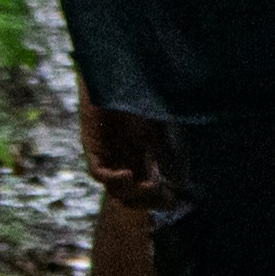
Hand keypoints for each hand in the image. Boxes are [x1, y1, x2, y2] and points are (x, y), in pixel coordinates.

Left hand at [75, 89, 182, 213]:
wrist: (118, 74)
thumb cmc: (141, 96)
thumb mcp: (160, 130)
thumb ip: (169, 156)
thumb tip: (182, 183)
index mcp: (146, 158)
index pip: (151, 191)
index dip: (161, 200)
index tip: (174, 199)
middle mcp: (126, 160)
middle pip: (132, 197)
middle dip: (146, 202)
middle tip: (158, 194)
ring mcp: (108, 156)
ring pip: (115, 190)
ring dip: (130, 193)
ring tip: (143, 185)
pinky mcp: (93, 147)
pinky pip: (98, 173)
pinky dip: (113, 179)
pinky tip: (128, 175)